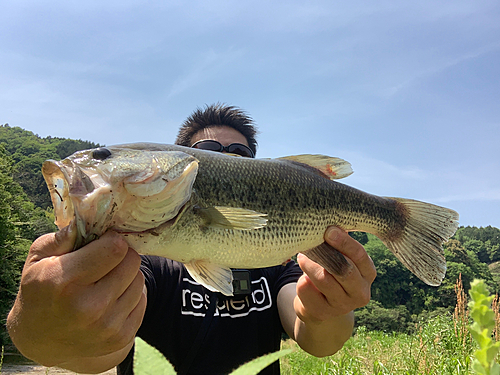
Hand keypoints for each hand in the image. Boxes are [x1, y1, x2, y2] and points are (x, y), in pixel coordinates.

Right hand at [7, 223, 146, 368]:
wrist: (41, 339)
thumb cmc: (41, 289)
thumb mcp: (38, 258)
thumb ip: (61, 237)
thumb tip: (85, 219)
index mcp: (63, 281)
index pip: (115, 248)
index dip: (112, 240)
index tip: (103, 242)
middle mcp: (87, 307)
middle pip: (131, 261)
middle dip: (121, 255)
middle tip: (105, 261)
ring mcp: (106, 326)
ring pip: (139, 280)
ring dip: (126, 275)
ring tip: (105, 280)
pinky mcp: (120, 338)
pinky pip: (141, 300)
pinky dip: (130, 295)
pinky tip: (110, 298)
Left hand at [294, 227, 375, 322]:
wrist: (320, 305)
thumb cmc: (331, 272)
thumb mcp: (341, 259)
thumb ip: (338, 243)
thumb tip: (329, 221)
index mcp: (368, 272)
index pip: (360, 255)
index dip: (344, 242)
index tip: (329, 230)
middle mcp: (360, 291)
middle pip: (344, 270)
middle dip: (325, 253)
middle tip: (309, 242)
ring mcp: (343, 305)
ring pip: (323, 279)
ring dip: (309, 265)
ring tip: (302, 257)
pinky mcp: (323, 313)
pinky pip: (307, 291)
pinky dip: (301, 281)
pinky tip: (302, 278)